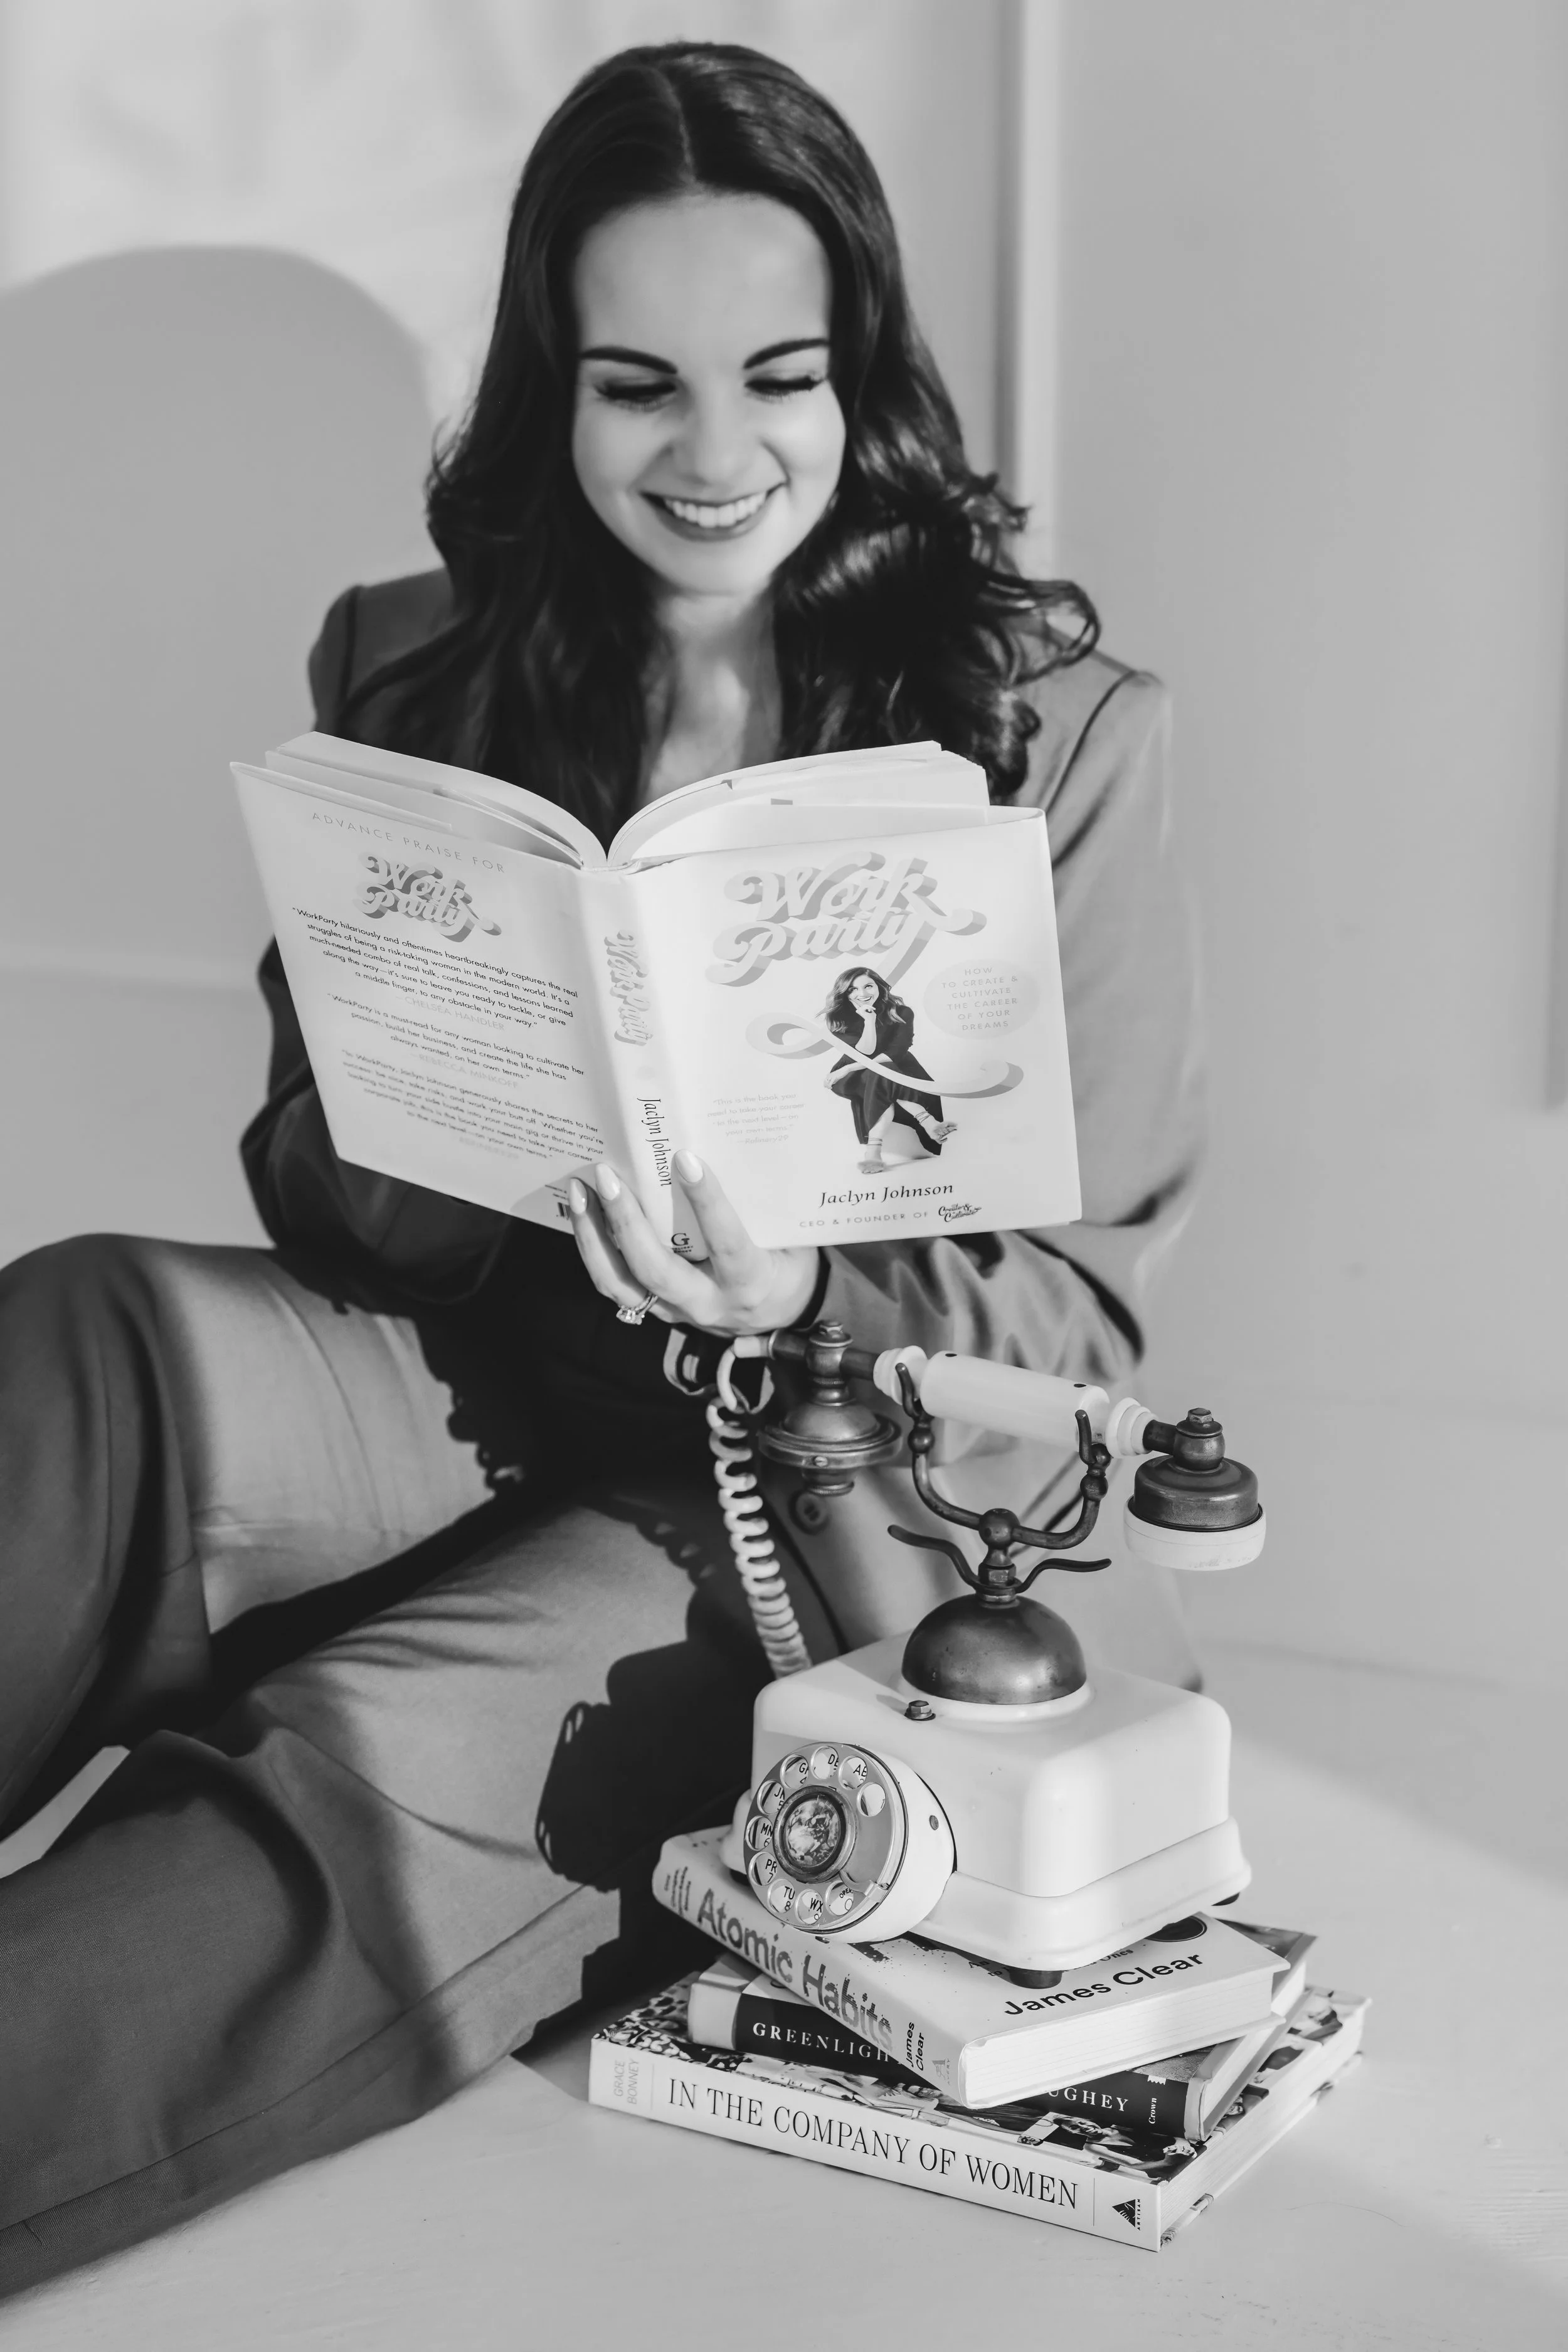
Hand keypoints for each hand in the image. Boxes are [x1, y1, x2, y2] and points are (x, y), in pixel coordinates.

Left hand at [568, 1149, 818, 1336]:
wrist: (782, 1316)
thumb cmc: (789, 1265)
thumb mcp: (792, 1239)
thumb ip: (762, 1206)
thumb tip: (731, 1148)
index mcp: (750, 1282)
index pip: (727, 1243)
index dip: (707, 1202)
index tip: (685, 1159)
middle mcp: (709, 1303)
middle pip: (656, 1270)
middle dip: (627, 1222)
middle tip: (608, 1176)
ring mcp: (678, 1311)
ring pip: (622, 1284)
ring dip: (594, 1238)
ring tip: (580, 1192)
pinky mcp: (657, 1310)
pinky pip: (617, 1285)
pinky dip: (594, 1250)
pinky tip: (584, 1215)